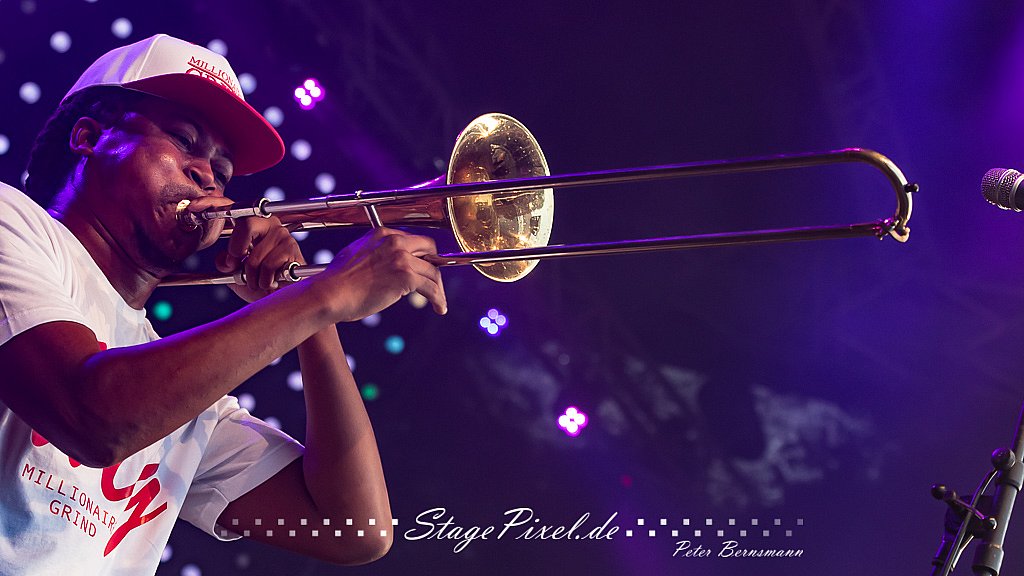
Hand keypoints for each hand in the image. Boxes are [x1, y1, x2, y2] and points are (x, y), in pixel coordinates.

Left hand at [184, 195, 305, 302]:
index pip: (232, 207)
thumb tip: (225, 259)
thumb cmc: (260, 281)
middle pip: (246, 223)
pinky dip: (264, 281)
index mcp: (253, 223)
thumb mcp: (236, 273)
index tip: (193, 207)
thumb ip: (226, 263)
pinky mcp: (291, 249)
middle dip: (236, 250)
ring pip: (255, 256)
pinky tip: (270, 282)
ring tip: (259, 280)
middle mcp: (269, 223)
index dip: (211, 204)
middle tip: (237, 265)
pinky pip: (268, 266)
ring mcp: (282, 235)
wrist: (283, 297)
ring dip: (252, 277)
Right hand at [319, 227, 446, 321]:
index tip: (423, 267)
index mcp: (382, 234)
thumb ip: (374, 255)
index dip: (420, 256)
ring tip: (439, 301)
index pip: (412, 240)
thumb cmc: (337, 282)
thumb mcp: (356, 256)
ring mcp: (401, 258)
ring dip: (438, 288)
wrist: (330, 293)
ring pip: (433, 271)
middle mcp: (395, 241)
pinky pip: (432, 288)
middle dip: (433, 266)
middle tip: (434, 282)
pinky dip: (439, 299)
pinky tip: (439, 308)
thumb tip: (385, 267)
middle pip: (429, 249)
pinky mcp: (406, 276)